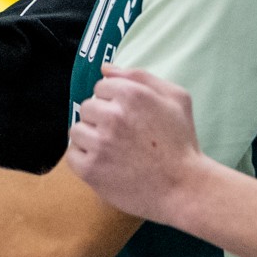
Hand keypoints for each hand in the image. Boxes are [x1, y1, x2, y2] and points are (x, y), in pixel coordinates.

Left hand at [64, 65, 211, 224]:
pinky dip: (85, 160)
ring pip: (76, 130)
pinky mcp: (90, 168)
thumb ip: (140, 77)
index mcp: (132, 95)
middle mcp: (113, 116)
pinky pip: (72, 155)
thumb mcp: (176, 99)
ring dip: (91, 138)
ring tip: (114, 150)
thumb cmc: (181, 143)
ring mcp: (99, 143)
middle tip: (124, 136)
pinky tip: (106, 164)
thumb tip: (106, 68)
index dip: (114, 101)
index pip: (102, 87)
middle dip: (101, 119)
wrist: (184, 188)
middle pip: (87, 107)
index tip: (129, 117)